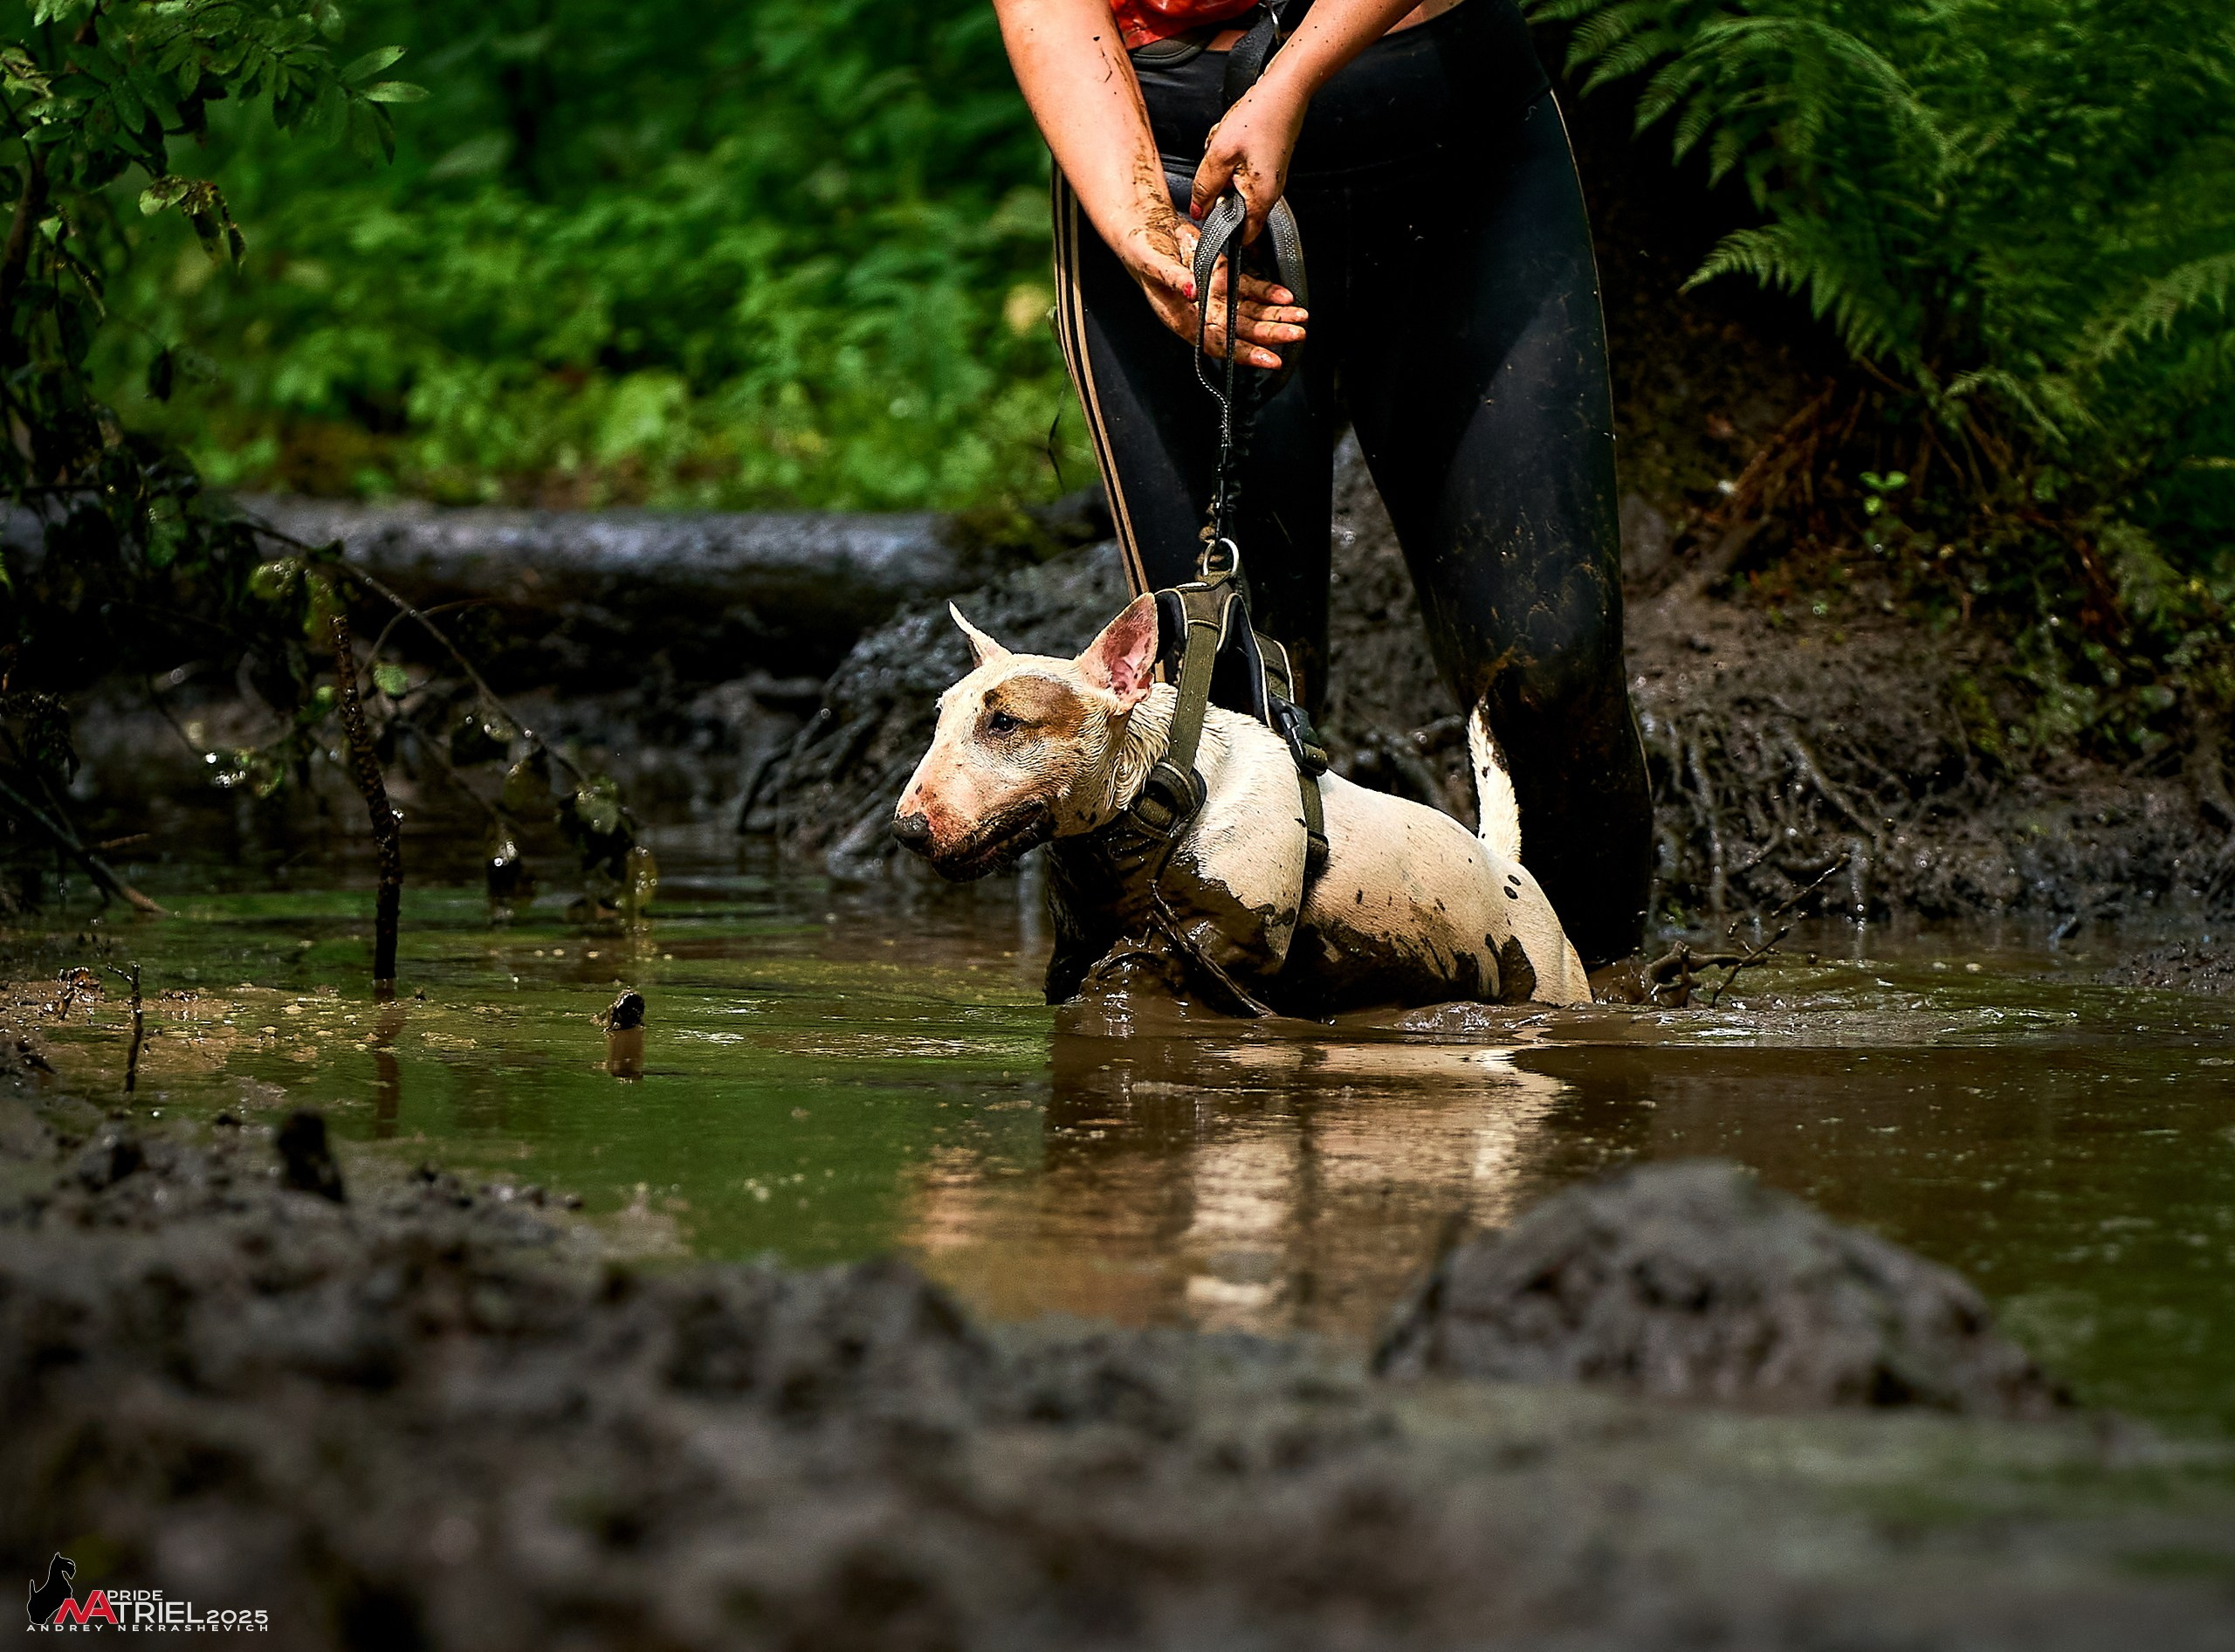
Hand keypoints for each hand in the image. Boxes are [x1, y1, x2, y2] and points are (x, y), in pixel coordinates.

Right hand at [1117, 198, 1307, 369]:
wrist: (1147, 231)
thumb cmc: (1143, 252)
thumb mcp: (1153, 264)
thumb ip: (1174, 279)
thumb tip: (1193, 291)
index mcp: (1183, 319)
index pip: (1218, 343)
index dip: (1244, 352)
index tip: (1267, 358)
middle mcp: (1203, 313)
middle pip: (1241, 331)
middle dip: (1269, 334)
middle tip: (1295, 335)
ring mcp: (1216, 296)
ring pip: (1250, 313)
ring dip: (1275, 317)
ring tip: (1299, 320)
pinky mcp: (1224, 277)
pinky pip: (1250, 290)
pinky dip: (1268, 294)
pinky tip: (1285, 298)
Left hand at [1189, 77, 1307, 244]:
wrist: (1285, 90)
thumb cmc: (1260, 117)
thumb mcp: (1220, 154)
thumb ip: (1205, 187)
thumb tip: (1197, 209)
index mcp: (1260, 198)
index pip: (1242, 237)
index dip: (1222, 231)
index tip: (1207, 214)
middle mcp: (1270, 193)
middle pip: (1234, 208)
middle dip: (1218, 190)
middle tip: (1217, 164)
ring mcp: (1270, 178)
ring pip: (1235, 185)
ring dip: (1223, 169)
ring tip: (1227, 145)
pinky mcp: (1267, 163)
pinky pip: (1241, 169)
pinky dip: (1231, 157)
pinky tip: (1233, 140)